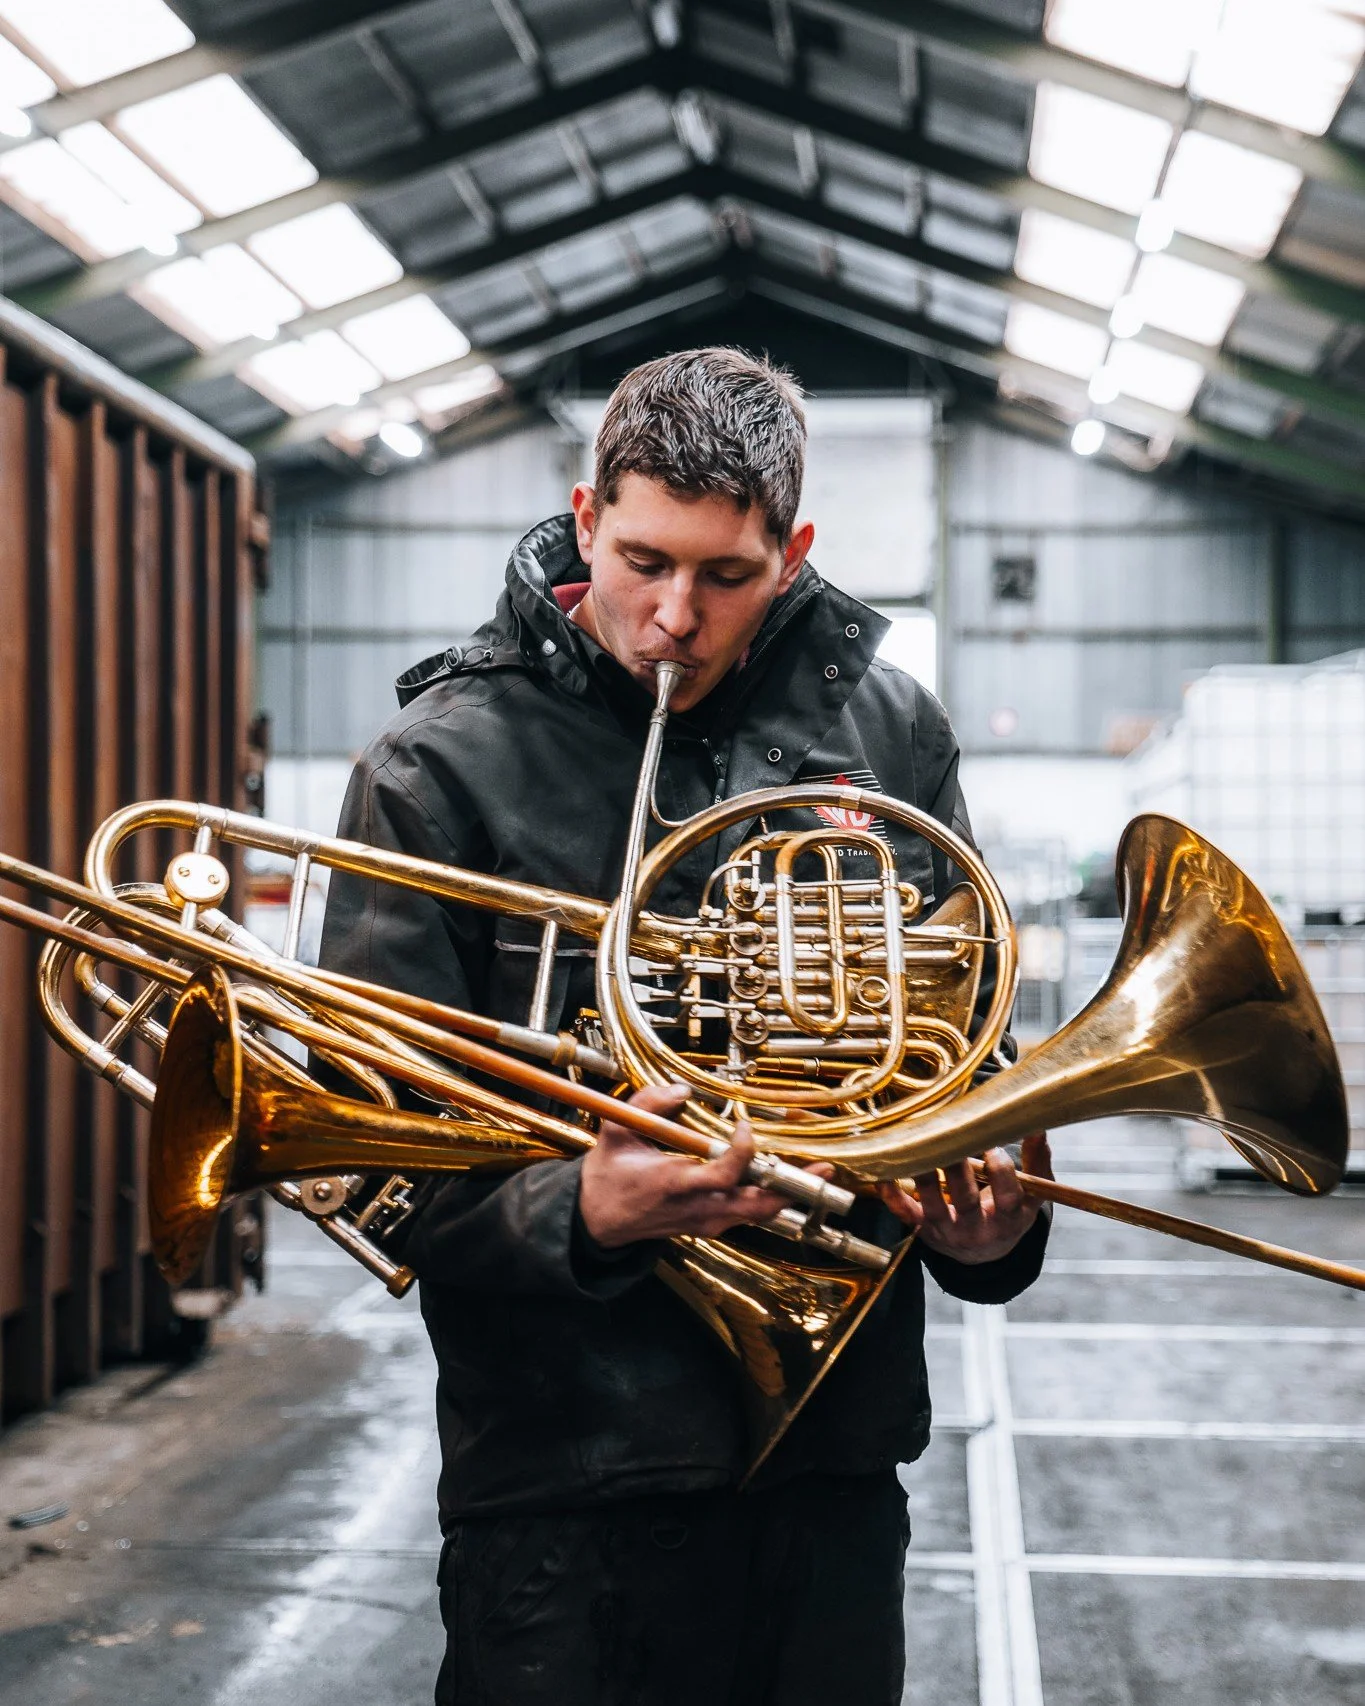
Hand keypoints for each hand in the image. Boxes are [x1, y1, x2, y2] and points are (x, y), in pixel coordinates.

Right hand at [578, 1084, 830, 1247]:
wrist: (598, 1220)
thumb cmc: (610, 1175)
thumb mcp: (617, 1130)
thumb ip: (647, 1103)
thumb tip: (682, 1090)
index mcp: (673, 1184)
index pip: (722, 1176)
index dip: (742, 1153)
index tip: (746, 1127)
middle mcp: (696, 1208)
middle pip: (755, 1205)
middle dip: (791, 1188)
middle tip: (823, 1169)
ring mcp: (705, 1221)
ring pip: (757, 1214)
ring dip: (788, 1193)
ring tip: (817, 1173)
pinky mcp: (709, 1226)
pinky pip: (747, 1215)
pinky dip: (769, 1199)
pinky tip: (787, 1180)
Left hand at [876, 1133, 1052, 1264]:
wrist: (983, 1253)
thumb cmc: (1008, 1212)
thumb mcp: (1031, 1194)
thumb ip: (1037, 1160)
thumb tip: (1036, 1124)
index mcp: (1008, 1219)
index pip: (1008, 1198)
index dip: (1001, 1174)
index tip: (993, 1149)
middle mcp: (978, 1229)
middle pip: (967, 1201)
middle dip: (958, 1172)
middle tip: (949, 1141)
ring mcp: (948, 1230)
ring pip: (934, 1207)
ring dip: (924, 1180)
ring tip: (918, 1151)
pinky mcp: (924, 1229)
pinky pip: (906, 1215)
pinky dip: (892, 1198)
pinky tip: (883, 1177)